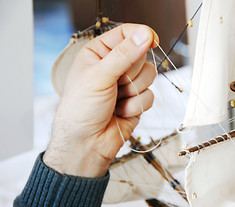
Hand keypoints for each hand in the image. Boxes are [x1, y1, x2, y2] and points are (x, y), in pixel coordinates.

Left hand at [44, 24, 158, 177]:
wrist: (87, 144)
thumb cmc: (81, 109)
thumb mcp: (99, 76)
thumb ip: (124, 54)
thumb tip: (145, 34)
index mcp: (99, 53)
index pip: (125, 34)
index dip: (140, 35)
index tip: (152, 40)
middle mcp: (114, 67)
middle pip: (141, 55)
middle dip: (131, 72)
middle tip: (115, 83)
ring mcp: (127, 84)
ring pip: (149, 76)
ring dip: (134, 91)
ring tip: (116, 100)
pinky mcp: (137, 100)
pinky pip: (150, 95)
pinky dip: (136, 105)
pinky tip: (121, 112)